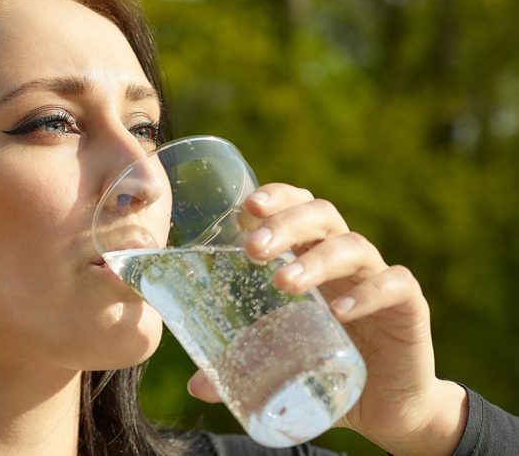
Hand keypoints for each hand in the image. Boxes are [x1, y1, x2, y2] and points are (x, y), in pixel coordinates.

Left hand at [186, 183, 466, 454]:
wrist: (387, 407)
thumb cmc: (326, 369)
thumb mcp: (280, 363)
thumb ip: (241, 367)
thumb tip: (197, 386)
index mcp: (311, 257)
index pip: (295, 207)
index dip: (274, 199)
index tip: (243, 209)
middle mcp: (344, 260)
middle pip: (320, 216)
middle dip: (285, 223)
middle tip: (253, 249)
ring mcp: (377, 279)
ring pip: (352, 247)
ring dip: (316, 260)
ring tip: (283, 283)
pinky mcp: (408, 307)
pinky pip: (395, 285)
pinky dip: (368, 293)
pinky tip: (340, 311)